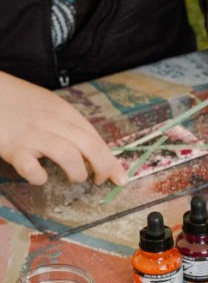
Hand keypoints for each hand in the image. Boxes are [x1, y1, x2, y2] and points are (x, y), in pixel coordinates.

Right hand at [0, 72, 126, 186]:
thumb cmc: (19, 102)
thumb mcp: (48, 106)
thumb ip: (68, 124)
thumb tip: (92, 150)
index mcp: (64, 111)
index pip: (95, 137)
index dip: (110, 159)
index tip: (118, 176)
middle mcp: (52, 122)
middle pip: (89, 146)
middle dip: (103, 167)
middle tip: (101, 180)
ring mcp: (33, 135)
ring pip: (68, 156)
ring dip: (78, 172)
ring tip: (75, 178)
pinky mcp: (14, 148)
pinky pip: (32, 168)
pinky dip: (40, 177)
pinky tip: (41, 177)